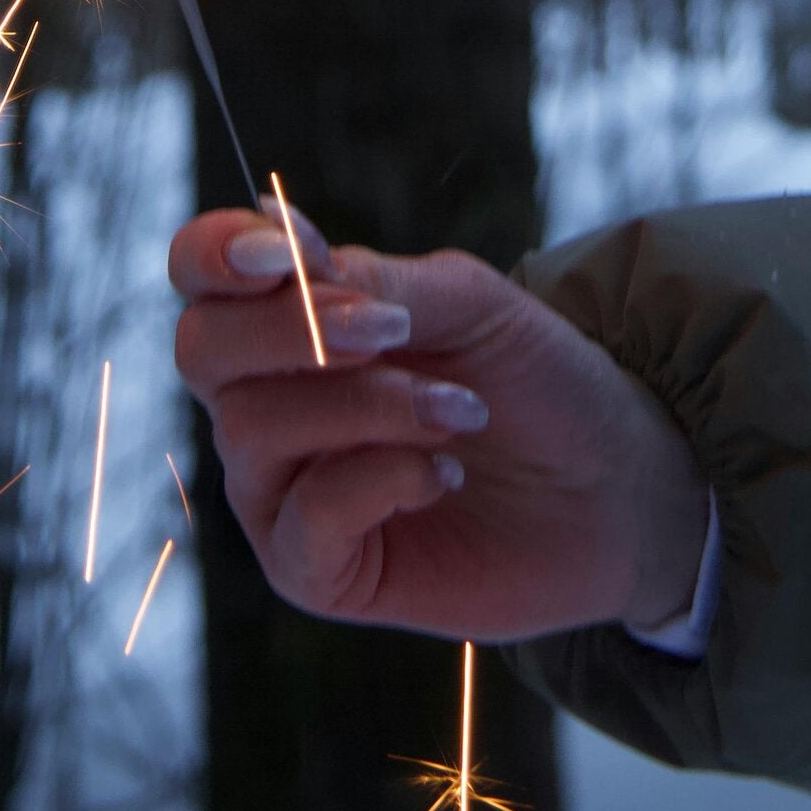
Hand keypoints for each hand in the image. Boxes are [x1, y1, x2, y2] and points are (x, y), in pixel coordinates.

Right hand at [171, 207, 709, 642]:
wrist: (612, 487)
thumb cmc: (532, 382)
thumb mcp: (470, 304)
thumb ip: (377, 281)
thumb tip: (285, 240)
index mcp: (284, 321)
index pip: (198, 274)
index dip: (214, 253)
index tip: (284, 253)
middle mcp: (260, 402)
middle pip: (201, 348)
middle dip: (293, 331)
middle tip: (396, 333)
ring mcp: (277, 489)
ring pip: (255, 427)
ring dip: (370, 406)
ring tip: (461, 412)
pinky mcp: (313, 570)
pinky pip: (305, 517)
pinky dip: (381, 479)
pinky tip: (443, 474)